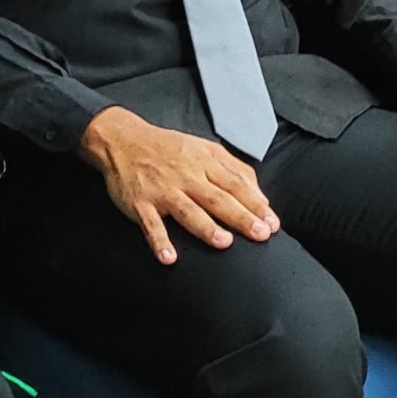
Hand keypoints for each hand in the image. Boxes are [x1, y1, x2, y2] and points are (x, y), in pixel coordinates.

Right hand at [81, 107, 277, 263]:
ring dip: (205, 227)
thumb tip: (260, 195)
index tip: (272, 223)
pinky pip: (150, 224)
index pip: (235, 184)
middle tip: (260, 234)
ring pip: (187, 210)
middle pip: (217, 198)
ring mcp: (162, 190)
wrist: (123, 140)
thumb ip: (234, 168)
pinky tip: (169, 257)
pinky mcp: (139, 202)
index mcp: (203, 162)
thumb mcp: (204, 148)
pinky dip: (158, 240)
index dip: (256, 204)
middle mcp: (185, 176)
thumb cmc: (169, 148)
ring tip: (224, 243)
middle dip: (240, 217)